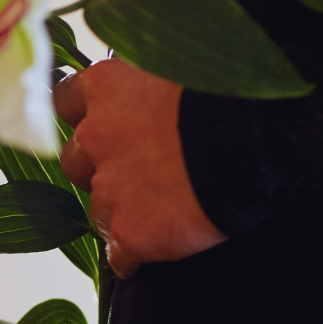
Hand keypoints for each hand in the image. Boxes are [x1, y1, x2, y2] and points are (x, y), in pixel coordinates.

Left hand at [53, 59, 223, 277]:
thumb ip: (151, 81)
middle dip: (98, 169)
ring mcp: (110, 188)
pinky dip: (132, 256)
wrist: (258, 139)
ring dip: (119, 212)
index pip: (65, 101)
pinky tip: (151, 255)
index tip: (100, 124)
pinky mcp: (130, 233)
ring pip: (97, 210)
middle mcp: (96, 137)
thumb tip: (151, 88)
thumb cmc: (231, 92)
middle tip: (138, 172)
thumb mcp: (180, 67)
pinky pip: (119, 255)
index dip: (83, 118)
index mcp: (107, 88)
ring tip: (156, 215)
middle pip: (75, 161)